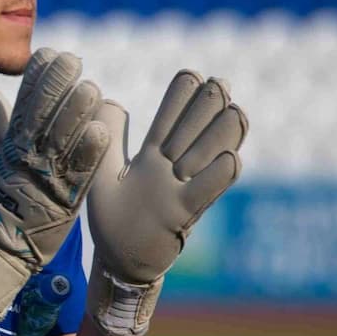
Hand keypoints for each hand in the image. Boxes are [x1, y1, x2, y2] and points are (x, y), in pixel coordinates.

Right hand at [0, 48, 112, 325]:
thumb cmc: (3, 200)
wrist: (3, 247)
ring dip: (75, 115)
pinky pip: (79, 172)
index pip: (25, 105)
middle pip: (43, 117)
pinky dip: (89, 152)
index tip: (49, 52)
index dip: (37, 79)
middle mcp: (27, 158)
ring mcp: (45, 178)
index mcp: (13, 146)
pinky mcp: (65, 198)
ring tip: (91, 88)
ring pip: (62, 141)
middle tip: (72, 60)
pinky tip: (101, 130)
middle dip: (57, 88)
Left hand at [85, 70, 248, 335]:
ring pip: (211, 153)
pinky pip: (208, 191)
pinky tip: (230, 159)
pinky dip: (220, 174)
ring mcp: (182, 188)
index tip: (193, 75)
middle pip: (197, 127)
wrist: (119, 260)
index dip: (184, 95)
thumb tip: (104, 97)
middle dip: (209, 104)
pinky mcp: (184, 214)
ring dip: (222, 133)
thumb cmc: (112, 216)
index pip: (170, 116)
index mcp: (151, 154)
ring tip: (234, 112)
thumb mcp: (102, 172)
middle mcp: (171, 167)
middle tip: (221, 84)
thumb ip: (107, 138)